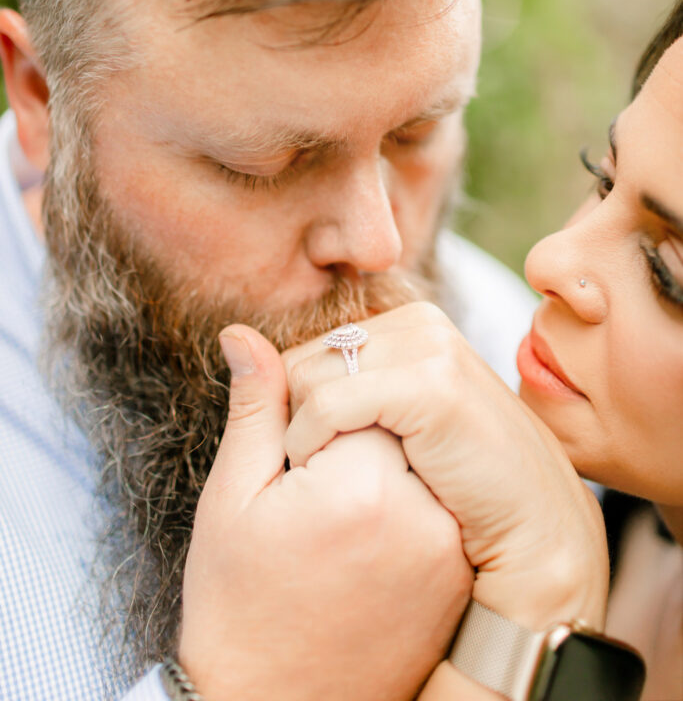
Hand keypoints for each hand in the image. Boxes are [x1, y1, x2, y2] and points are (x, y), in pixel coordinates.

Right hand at [178, 323, 471, 700]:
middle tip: (310, 483)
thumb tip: (241, 334)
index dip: (310, 406)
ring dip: (378, 452)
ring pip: (417, 449)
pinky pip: (434, 493)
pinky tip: (362, 532)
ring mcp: (446, 545)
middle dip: (350, 423)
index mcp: (360, 485)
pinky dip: (401, 492)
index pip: (352, 388)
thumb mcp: (233, 500)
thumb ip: (255, 408)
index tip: (289, 455)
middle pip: (391, 412)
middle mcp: (421, 511)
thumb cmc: (237, 607)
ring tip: (335, 514)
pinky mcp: (455, 570)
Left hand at [284, 303, 608, 633]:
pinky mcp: (431, 387)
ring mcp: (429, 349)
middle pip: (303, 362)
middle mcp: (419, 324)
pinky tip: (334, 484)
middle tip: (334, 477)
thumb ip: (331, 385)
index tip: (330, 462)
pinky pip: (328, 406)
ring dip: (305, 437)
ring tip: (343, 482)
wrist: (536, 537)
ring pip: (307, 379)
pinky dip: (313, 445)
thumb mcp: (387, 431)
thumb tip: (233, 333)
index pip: (310, 354)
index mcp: (410, 325)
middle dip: (302, 421)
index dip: (303, 412)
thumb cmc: (460, 492)